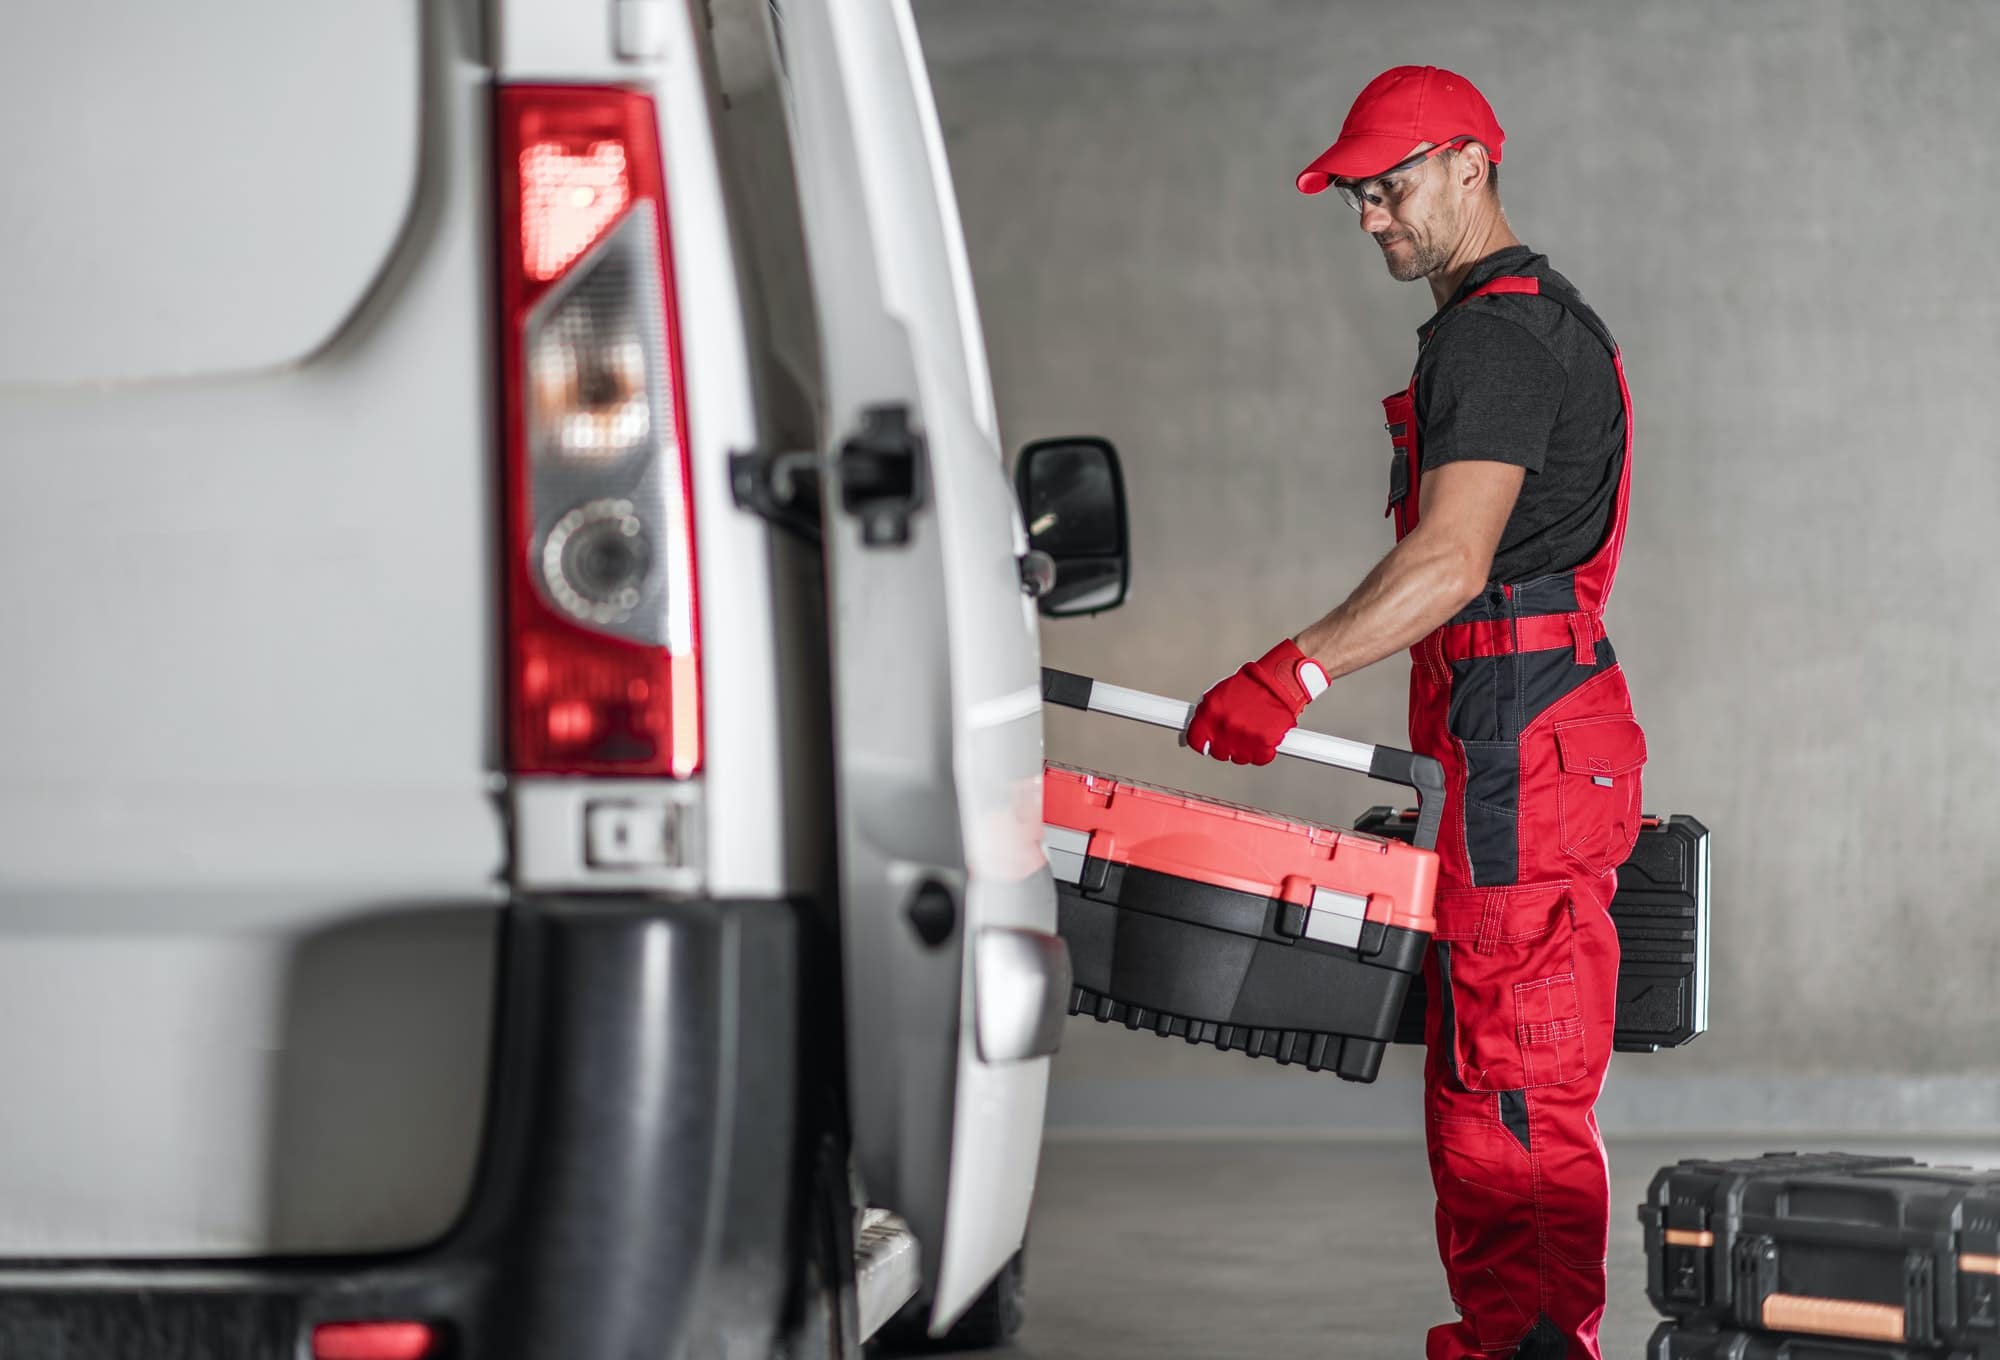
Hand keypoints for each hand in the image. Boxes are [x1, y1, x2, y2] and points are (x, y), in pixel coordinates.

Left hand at [1186, 640, 1328, 764]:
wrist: (1279, 682)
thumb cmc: (1252, 684)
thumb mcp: (1221, 693)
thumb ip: (1208, 714)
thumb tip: (1198, 729)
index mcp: (1211, 712)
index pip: (1196, 740)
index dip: (1201, 743)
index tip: (1205, 744)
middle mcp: (1225, 726)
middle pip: (1218, 752)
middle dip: (1225, 746)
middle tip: (1235, 734)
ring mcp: (1244, 737)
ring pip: (1239, 758)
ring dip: (1244, 749)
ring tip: (1251, 731)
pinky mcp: (1264, 744)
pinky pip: (1260, 758)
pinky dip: (1263, 751)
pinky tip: (1263, 737)